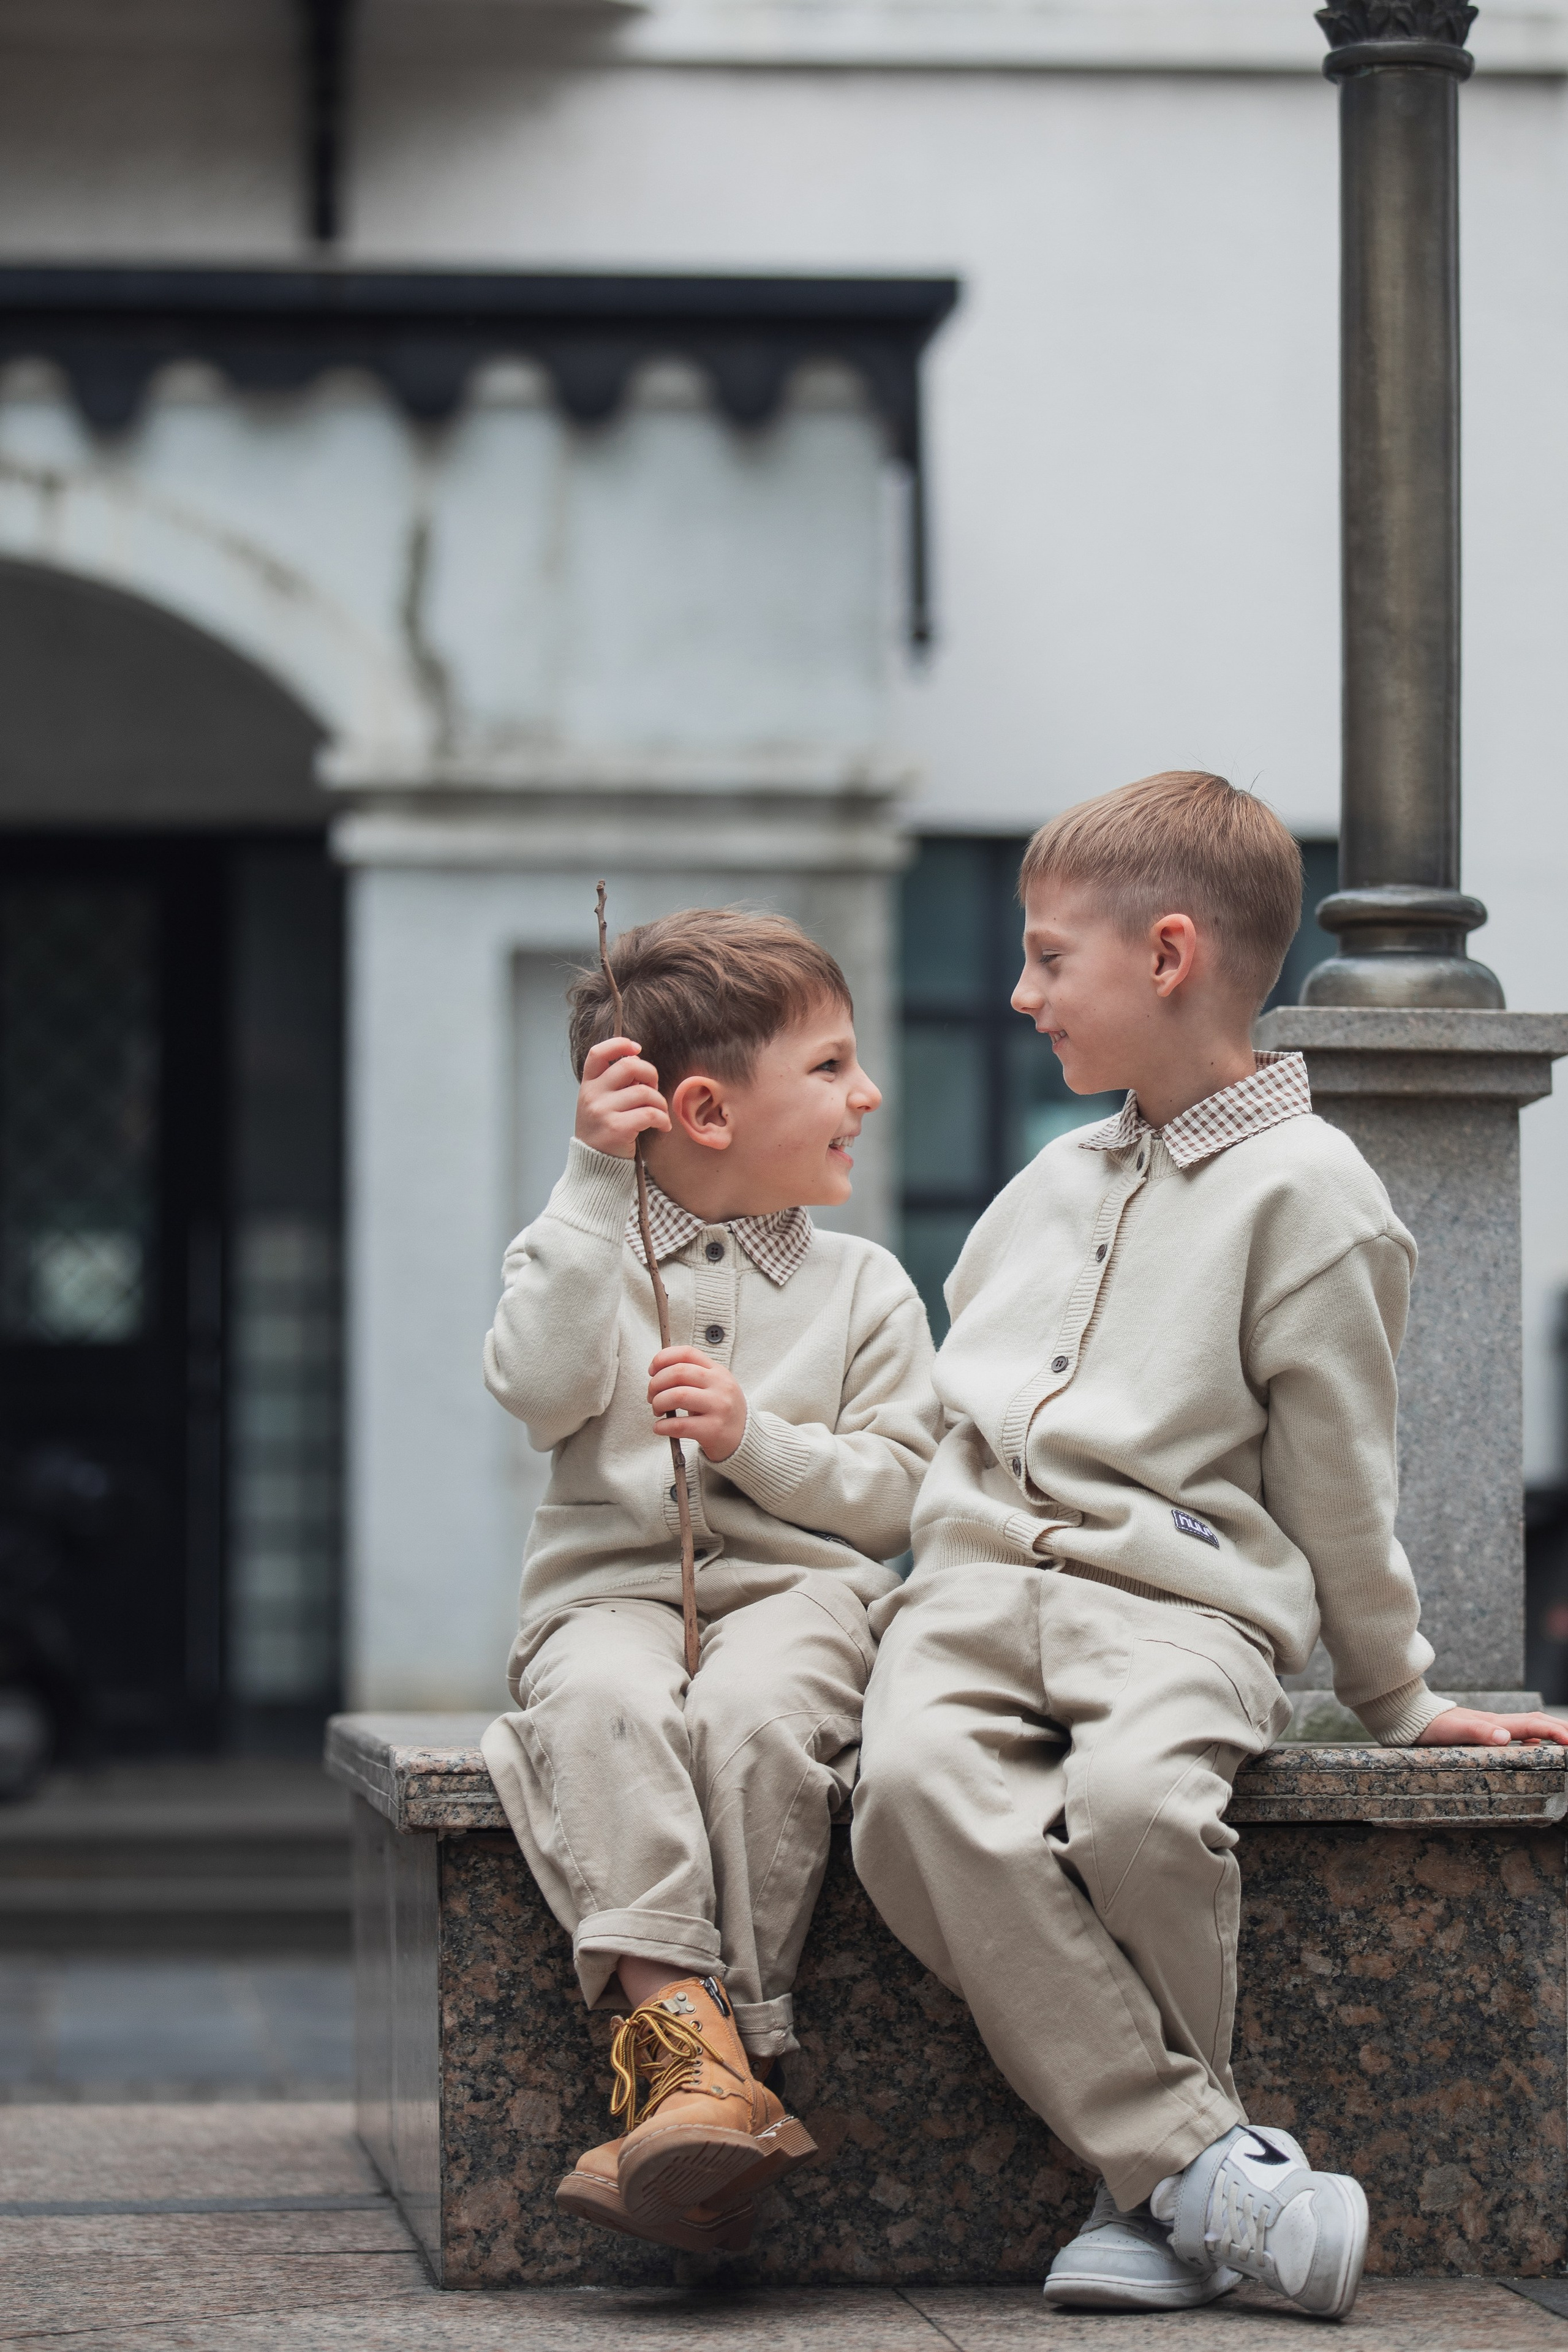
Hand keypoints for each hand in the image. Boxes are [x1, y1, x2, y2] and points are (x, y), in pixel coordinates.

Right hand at [575, 1037, 668, 1159]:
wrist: (595, 1166)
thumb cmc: (603, 1131)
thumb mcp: (599, 1103)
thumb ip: (614, 1084)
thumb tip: (638, 1063)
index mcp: (588, 1085)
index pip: (598, 1053)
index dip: (619, 1044)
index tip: (636, 1048)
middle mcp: (592, 1095)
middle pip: (629, 1066)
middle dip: (650, 1074)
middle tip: (653, 1090)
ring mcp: (603, 1111)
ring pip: (645, 1092)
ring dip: (660, 1102)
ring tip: (659, 1113)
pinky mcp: (617, 1128)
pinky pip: (650, 1114)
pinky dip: (662, 1119)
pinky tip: (662, 1126)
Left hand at [648, 1348, 747, 1462]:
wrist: (746, 1439)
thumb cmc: (722, 1412)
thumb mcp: (715, 1386)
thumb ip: (692, 1376)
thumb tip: (657, 1373)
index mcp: (718, 1371)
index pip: (687, 1353)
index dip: (663, 1358)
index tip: (652, 1370)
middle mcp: (720, 1385)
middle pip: (678, 1372)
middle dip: (656, 1384)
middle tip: (652, 1396)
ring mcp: (719, 1407)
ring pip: (677, 1395)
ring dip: (658, 1402)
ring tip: (657, 1411)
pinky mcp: (714, 1430)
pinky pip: (679, 1425)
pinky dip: (662, 1426)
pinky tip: (660, 1428)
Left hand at [1418, 1706, 1567, 1746]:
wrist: (1411, 1717)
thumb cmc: (1431, 1726)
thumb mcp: (1453, 1731)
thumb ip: (1478, 1731)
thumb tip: (1505, 1736)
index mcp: (1495, 1723)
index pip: (1532, 1725)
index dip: (1554, 1732)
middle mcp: (1497, 1724)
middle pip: (1536, 1722)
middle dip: (1559, 1729)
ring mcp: (1491, 1727)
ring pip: (1528, 1727)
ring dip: (1548, 1731)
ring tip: (1565, 1741)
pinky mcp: (1483, 1733)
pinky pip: (1515, 1734)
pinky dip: (1532, 1739)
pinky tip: (1534, 1747)